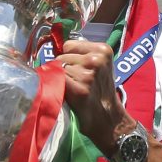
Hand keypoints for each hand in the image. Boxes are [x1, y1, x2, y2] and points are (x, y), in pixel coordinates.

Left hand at [56, 38, 129, 154]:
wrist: (107, 117)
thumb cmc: (99, 89)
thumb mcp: (99, 65)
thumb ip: (81, 54)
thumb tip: (54, 47)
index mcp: (103, 49)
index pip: (68, 45)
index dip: (69, 57)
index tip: (78, 69)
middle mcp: (96, 59)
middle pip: (62, 56)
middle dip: (65, 68)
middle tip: (77, 82)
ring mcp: (88, 74)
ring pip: (58, 68)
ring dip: (62, 78)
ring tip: (75, 88)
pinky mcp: (80, 89)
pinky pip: (57, 80)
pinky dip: (57, 86)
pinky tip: (69, 94)